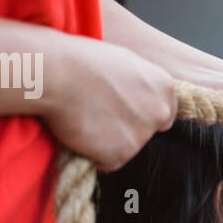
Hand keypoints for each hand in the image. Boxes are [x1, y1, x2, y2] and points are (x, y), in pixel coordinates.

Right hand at [45, 37, 176, 170]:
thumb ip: (141, 84)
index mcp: (164, 87)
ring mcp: (141, 136)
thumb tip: (139, 95)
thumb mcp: (125, 61)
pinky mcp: (120, 154)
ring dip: (110, 141)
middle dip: (129, 128)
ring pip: (128, 147)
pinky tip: (83, 133)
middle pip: (148, 132)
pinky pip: (110, 161)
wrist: (57, 75)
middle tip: (101, 114)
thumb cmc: (83, 61)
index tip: (125, 111)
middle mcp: (159, 113)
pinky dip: (96, 154)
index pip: (165, 113)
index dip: (144, 114)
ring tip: (87, 119)